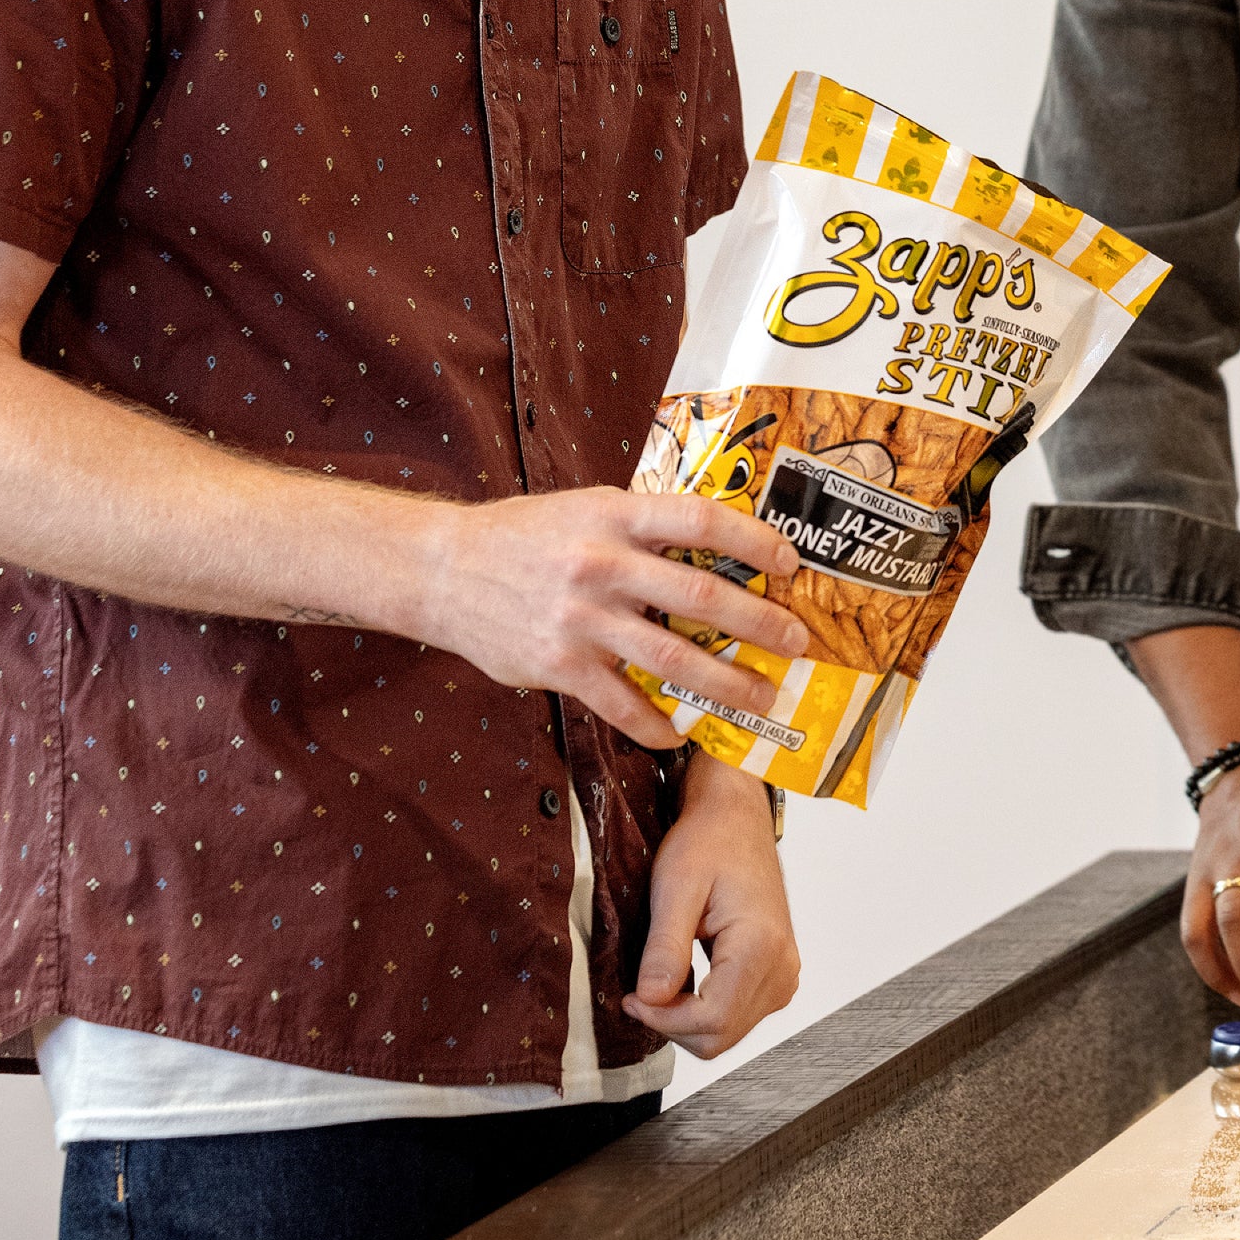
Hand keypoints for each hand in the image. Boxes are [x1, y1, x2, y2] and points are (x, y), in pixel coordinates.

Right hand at [418, 489, 809, 748]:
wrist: (443, 570)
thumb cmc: (527, 535)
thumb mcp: (589, 507)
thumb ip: (644, 526)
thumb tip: (714, 548)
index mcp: (616, 515)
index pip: (701, 522)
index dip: (753, 542)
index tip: (789, 563)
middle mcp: (602, 564)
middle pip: (700, 598)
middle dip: (760, 623)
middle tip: (796, 641)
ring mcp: (580, 619)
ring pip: (671, 659)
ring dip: (725, 683)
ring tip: (761, 695)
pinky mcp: (557, 665)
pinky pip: (621, 703)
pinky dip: (656, 723)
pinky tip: (680, 731)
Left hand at [624, 755, 799, 1058]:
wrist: (736, 818)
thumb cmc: (710, 840)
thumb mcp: (675, 887)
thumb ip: (665, 948)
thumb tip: (650, 1000)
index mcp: (761, 945)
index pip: (711, 1020)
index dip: (662, 1019)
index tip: (632, 997)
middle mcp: (782, 966)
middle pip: (720, 1036)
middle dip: (672, 1023)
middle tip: (641, 990)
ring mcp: (783, 972)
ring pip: (727, 1033)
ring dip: (687, 1019)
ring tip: (661, 979)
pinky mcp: (775, 973)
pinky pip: (737, 1015)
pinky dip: (703, 1010)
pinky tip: (684, 980)